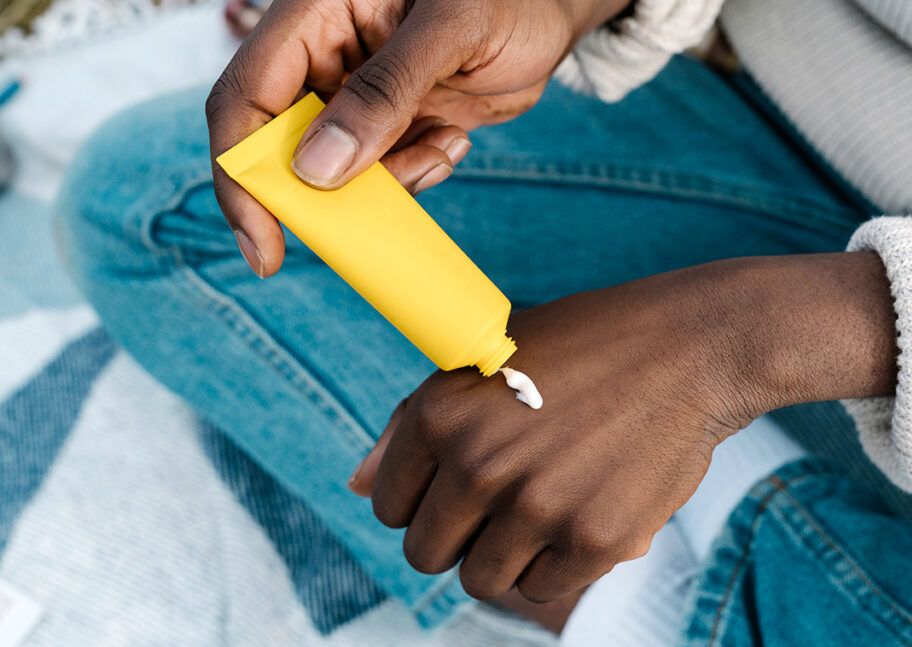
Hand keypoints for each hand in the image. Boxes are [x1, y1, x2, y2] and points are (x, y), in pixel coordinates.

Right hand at [207, 0, 630, 276]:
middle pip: (280, 142)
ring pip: (336, 170)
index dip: (241, 170)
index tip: (262, 241)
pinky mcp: (393, 123)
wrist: (553, 12)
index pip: (247, 96)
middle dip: (315, 194)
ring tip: (439, 146)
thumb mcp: (451, 31)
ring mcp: (359, 94)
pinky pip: (383, 173)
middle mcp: (326, 56)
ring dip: (384, 184)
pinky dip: (415, 174)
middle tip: (349, 233)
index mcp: (315, 15)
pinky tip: (452, 137)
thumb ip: (385, 93)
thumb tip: (316, 169)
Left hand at [350, 253, 897, 602]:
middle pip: (427, 554)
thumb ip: (412, 424)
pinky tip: (584, 510)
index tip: (460, 489)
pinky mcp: (594, 542)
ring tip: (545, 506)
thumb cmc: (584, 347)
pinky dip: (558, 563)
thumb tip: (354, 488)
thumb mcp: (486, 359)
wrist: (690, 347)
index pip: (388, 506)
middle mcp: (477, 464)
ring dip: (506, 555)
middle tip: (503, 504)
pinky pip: (544, 588)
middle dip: (457, 537)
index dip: (422, 502)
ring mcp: (537, 507)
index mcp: (439, 414)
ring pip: (482, 580)